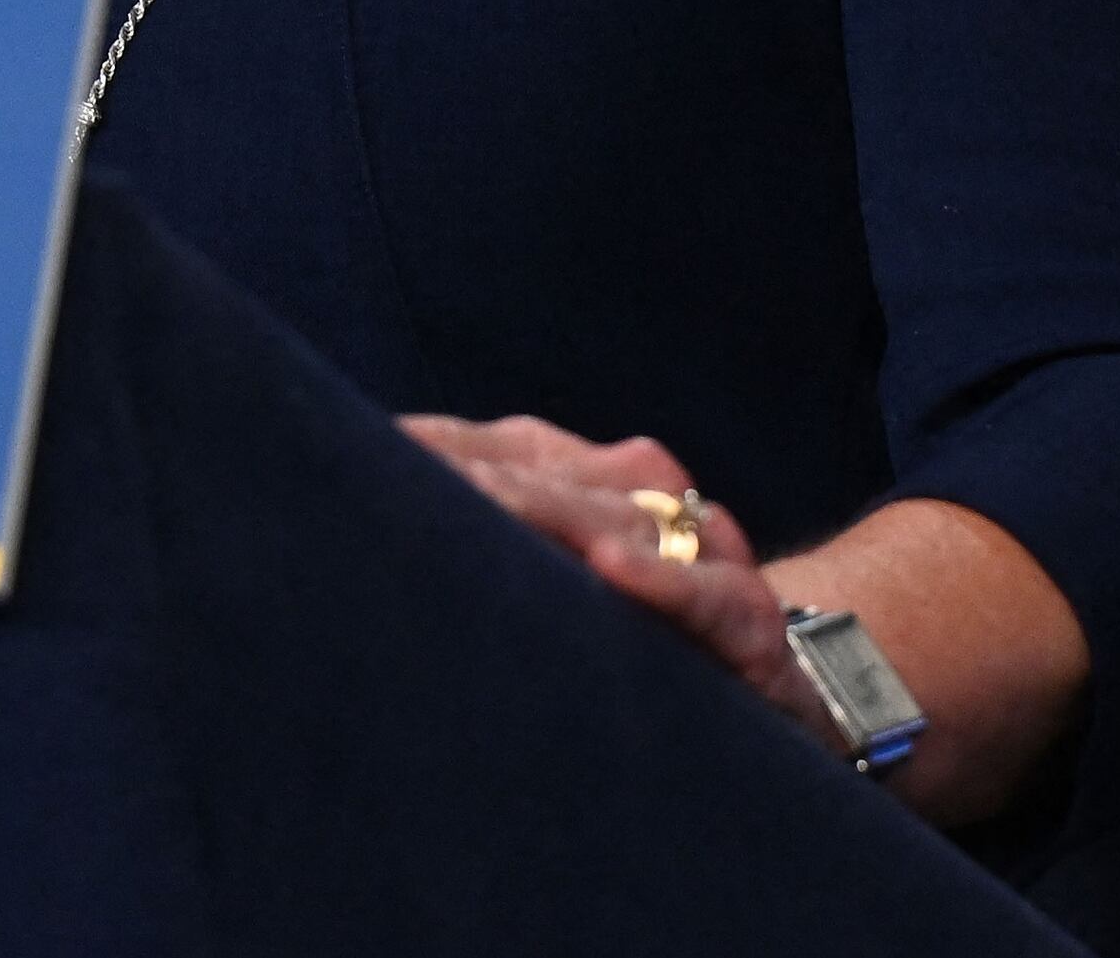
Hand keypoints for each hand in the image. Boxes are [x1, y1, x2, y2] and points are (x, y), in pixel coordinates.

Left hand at [396, 412, 835, 742]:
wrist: (776, 672)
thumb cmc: (632, 620)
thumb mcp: (555, 572)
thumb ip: (483, 538)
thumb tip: (352, 513)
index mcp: (582, 473)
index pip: (494, 448)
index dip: (423, 450)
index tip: (343, 451)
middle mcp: (641, 493)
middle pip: (541, 474)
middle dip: (465, 477)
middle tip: (380, 476)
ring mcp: (700, 549)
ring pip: (612, 520)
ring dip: (543, 512)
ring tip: (473, 502)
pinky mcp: (746, 616)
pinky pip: (704, 592)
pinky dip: (661, 580)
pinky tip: (613, 569)